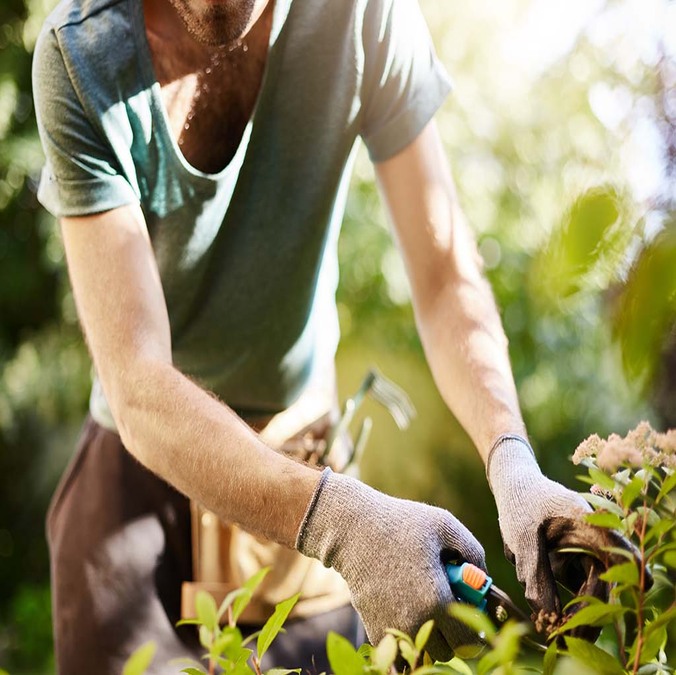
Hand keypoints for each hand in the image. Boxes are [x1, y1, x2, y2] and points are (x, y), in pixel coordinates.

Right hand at [296, 468, 485, 660]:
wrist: (352, 529)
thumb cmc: (400, 522)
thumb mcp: (443, 525)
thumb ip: (473, 550)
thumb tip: (484, 576)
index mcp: (437, 599)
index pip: (469, 641)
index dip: (475, 626)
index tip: (469, 608)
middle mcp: (415, 621)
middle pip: (448, 652)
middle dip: (453, 634)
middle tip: (447, 604)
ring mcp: (393, 627)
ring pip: (424, 653)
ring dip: (431, 637)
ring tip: (426, 605)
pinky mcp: (375, 628)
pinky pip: (401, 649)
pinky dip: (408, 636)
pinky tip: (406, 606)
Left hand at [487, 435, 640, 637]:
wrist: (514, 486)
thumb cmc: (520, 504)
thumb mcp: (522, 538)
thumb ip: (535, 574)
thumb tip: (548, 616)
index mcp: (587, 522)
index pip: (617, 550)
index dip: (626, 575)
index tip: (626, 600)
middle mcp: (594, 538)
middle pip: (605, 579)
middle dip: (591, 612)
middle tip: (569, 637)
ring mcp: (587, 550)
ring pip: (592, 587)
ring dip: (578, 610)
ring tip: (557, 630)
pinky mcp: (576, 559)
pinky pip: (579, 585)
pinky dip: (568, 602)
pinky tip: (551, 615)